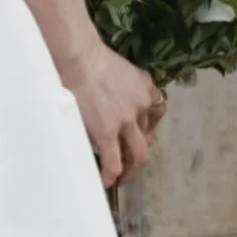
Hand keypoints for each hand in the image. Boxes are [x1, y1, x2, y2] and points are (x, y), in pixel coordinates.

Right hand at [69, 40, 164, 188]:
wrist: (79, 57)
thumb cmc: (86, 55)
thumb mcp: (114, 67)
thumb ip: (117, 85)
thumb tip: (103, 96)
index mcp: (144, 86)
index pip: (157, 111)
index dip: (151, 127)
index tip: (142, 134)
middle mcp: (141, 104)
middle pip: (148, 136)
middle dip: (140, 153)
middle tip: (130, 163)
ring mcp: (127, 120)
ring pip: (138, 154)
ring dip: (131, 170)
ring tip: (121, 179)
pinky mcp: (108, 132)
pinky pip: (114, 162)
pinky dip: (112, 175)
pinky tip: (106, 182)